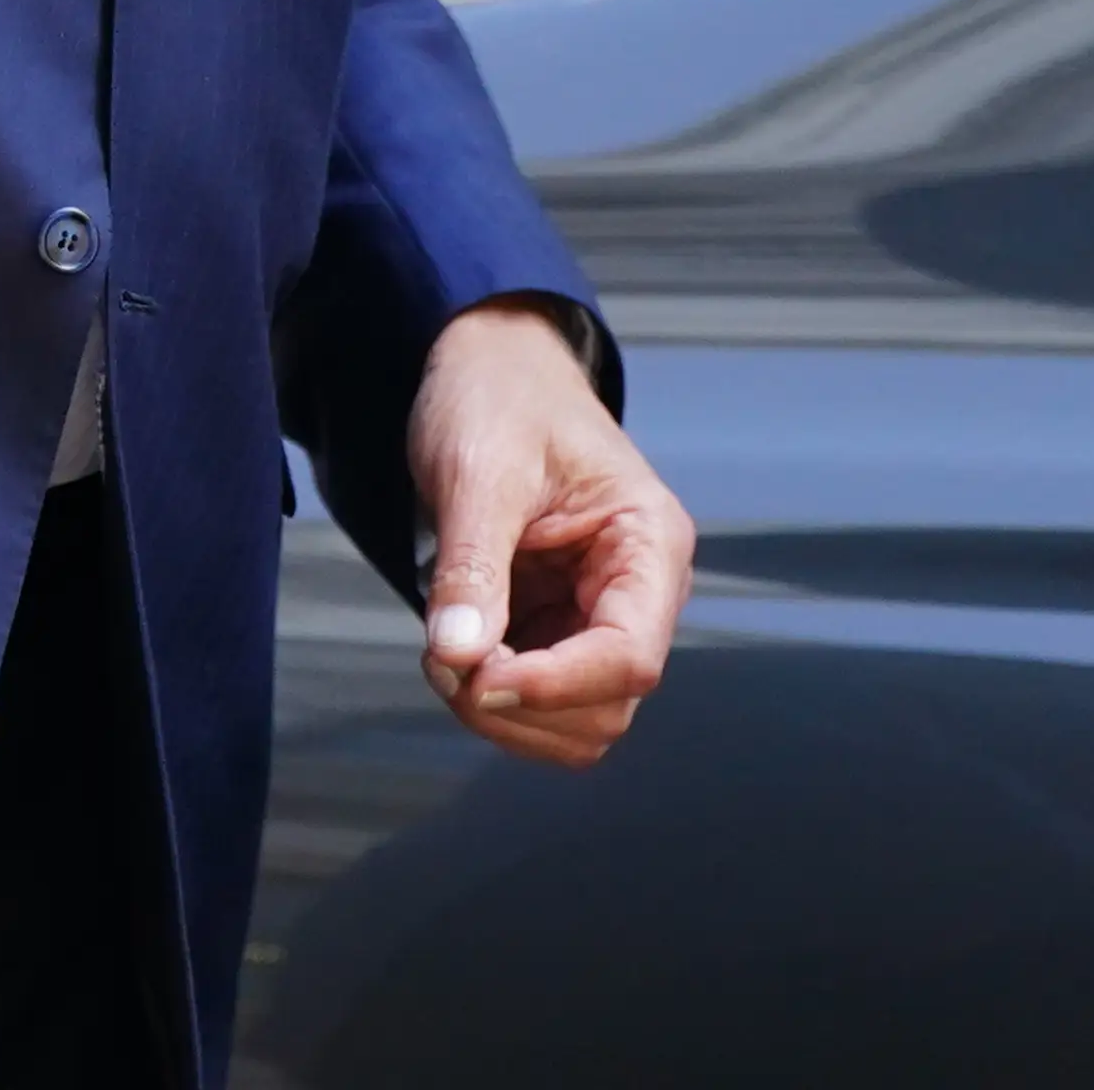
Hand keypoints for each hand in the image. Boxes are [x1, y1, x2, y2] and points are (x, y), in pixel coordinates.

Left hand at [405, 296, 690, 764]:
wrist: (489, 369)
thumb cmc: (500, 399)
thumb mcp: (478, 473)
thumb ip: (472, 567)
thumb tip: (457, 657)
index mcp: (649, 543)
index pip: (630, 656)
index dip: (555, 686)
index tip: (477, 678)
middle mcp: (640, 592)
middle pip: (606, 707)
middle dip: (521, 704)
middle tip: (443, 659)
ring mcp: (600, 618)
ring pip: (576, 723)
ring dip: (504, 714)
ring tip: (444, 655)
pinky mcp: (560, 630)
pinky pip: (540, 702)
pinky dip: (493, 699)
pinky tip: (453, 652)